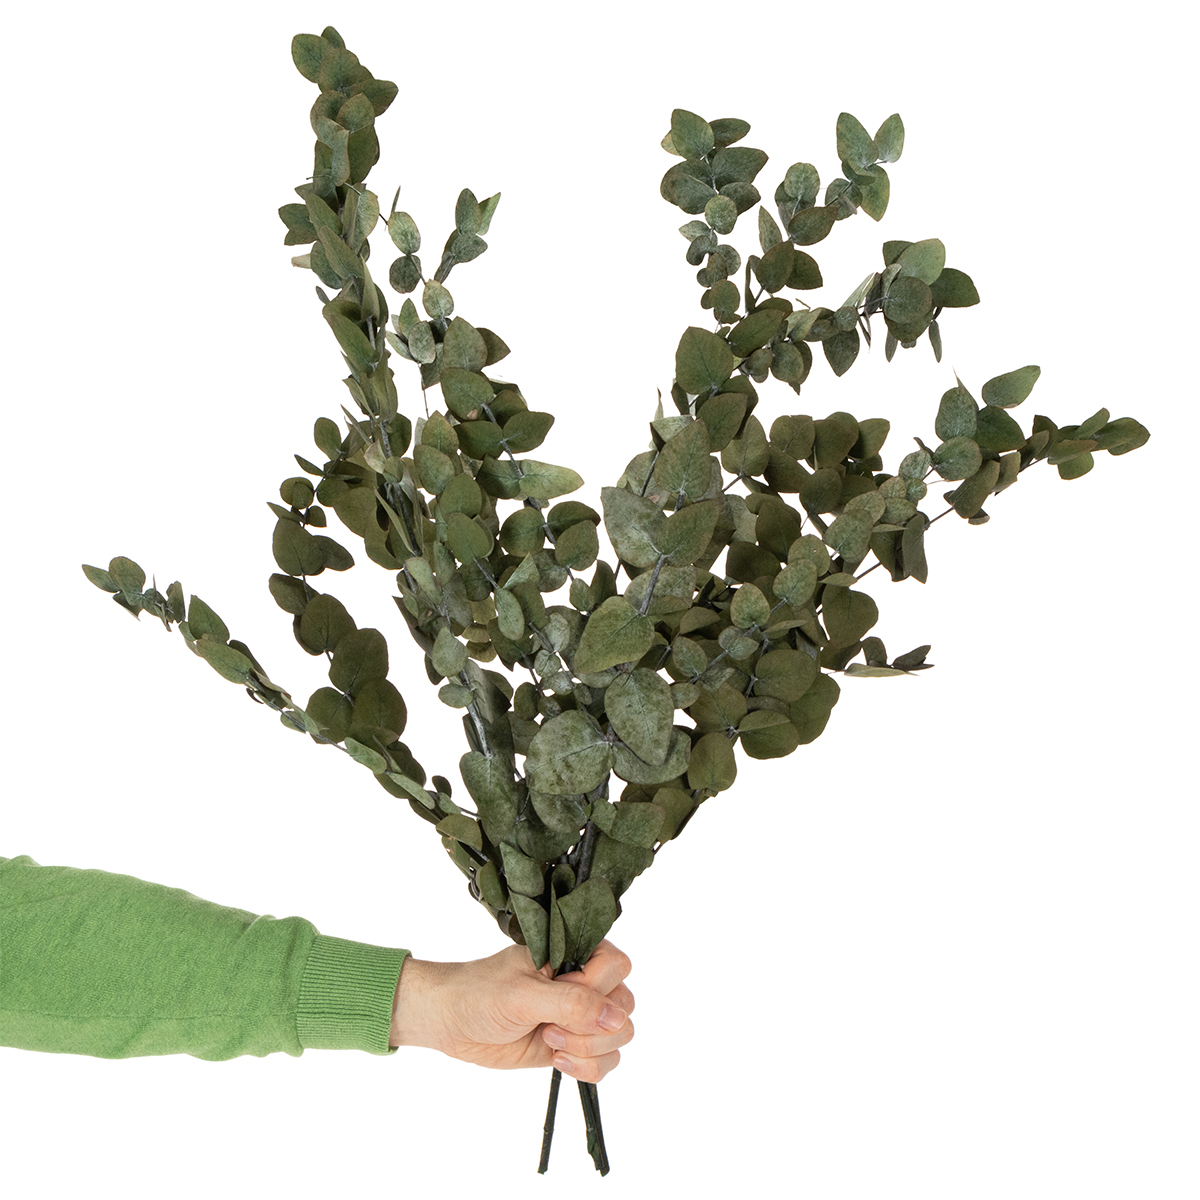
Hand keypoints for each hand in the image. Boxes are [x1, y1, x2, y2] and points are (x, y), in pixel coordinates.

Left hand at [389, 939, 633, 1082]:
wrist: (451, 1021)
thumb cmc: (481, 994)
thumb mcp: (524, 995)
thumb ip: (572, 1004)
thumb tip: (618, 1019)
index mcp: (574, 952)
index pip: (617, 966)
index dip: (595, 988)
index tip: (559, 995)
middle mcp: (584, 982)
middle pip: (624, 1006)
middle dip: (590, 1027)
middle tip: (549, 1026)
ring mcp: (580, 1015)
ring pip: (619, 1037)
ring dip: (588, 1049)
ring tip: (548, 1041)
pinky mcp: (573, 1044)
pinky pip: (605, 1061)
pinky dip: (587, 1067)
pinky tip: (557, 1060)